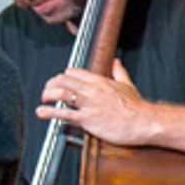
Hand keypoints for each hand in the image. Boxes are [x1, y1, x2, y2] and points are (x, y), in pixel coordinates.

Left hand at [34, 60, 159, 145]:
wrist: (143, 122)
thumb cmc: (136, 107)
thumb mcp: (127, 84)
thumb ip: (119, 72)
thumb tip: (116, 62)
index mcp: (99, 81)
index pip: (73, 72)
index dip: (63, 77)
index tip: (59, 82)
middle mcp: (92, 90)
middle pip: (63, 81)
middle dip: (51, 85)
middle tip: (47, 91)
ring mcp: (89, 104)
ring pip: (61, 94)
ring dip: (48, 95)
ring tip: (43, 99)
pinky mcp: (88, 119)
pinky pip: (65, 114)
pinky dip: (50, 112)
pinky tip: (42, 112)